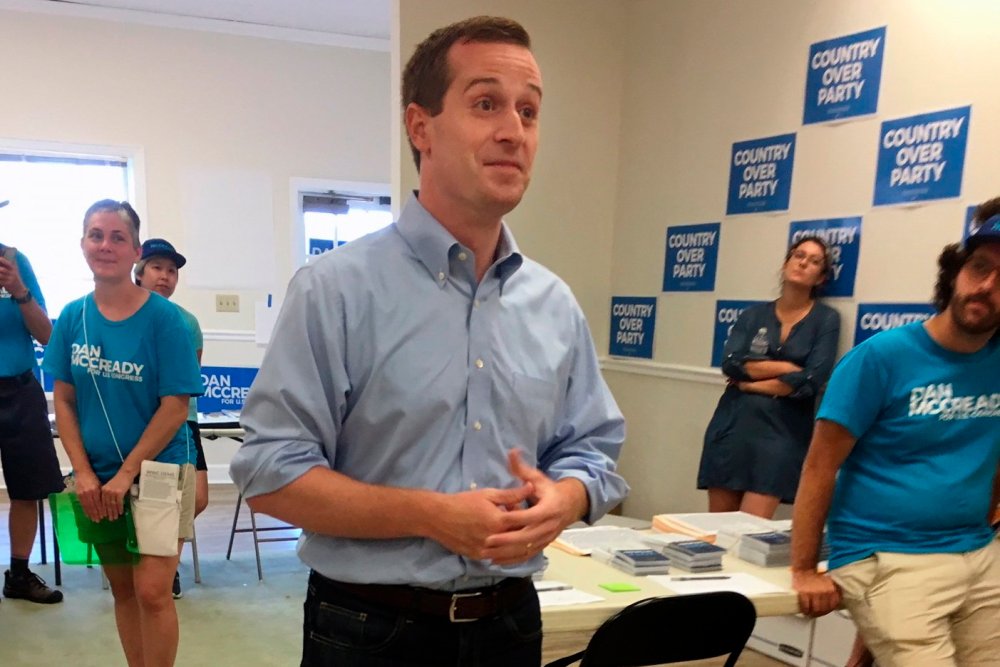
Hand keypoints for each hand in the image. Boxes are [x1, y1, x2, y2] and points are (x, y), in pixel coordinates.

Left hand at [0, 255, 25, 296]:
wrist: (19, 289)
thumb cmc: (15, 278)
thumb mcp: (15, 270)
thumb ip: (12, 263)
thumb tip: (11, 254)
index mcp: (14, 268)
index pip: (9, 263)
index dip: (3, 260)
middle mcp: (13, 274)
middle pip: (3, 269)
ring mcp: (10, 279)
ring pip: (0, 276)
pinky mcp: (7, 284)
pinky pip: (0, 281)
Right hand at [74, 469, 104, 521]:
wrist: (82, 472)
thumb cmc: (93, 477)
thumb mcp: (99, 484)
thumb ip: (101, 492)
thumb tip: (106, 502)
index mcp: (95, 490)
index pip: (99, 502)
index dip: (101, 509)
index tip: (104, 516)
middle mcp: (89, 493)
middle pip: (93, 506)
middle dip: (96, 514)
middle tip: (99, 520)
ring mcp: (82, 494)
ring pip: (87, 506)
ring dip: (90, 514)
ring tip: (93, 519)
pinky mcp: (78, 494)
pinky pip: (82, 504)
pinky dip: (85, 510)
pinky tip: (87, 515)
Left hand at [101, 470, 132, 520]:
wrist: (126, 473)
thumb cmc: (119, 479)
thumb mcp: (111, 486)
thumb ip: (108, 494)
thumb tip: (109, 504)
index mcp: (103, 490)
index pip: (102, 502)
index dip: (103, 510)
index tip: (104, 516)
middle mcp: (106, 491)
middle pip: (106, 505)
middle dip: (108, 513)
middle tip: (110, 519)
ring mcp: (112, 492)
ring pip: (112, 505)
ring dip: (114, 512)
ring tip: (115, 517)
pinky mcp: (119, 492)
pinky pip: (119, 503)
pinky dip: (120, 508)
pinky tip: (121, 512)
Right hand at [427, 484, 533, 559]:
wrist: (438, 516)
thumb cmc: (463, 502)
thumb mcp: (488, 494)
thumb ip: (511, 495)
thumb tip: (531, 488)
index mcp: (499, 521)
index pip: (523, 523)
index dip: (526, 517)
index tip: (521, 510)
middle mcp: (494, 539)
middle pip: (517, 539)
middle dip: (520, 530)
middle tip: (514, 521)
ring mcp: (485, 550)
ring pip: (507, 551)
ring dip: (510, 542)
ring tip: (506, 530)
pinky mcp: (476, 557)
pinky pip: (494, 557)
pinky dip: (499, 550)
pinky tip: (497, 541)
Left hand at [482, 450, 587, 565]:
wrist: (570, 505)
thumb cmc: (549, 490)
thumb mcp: (537, 478)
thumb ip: (522, 469)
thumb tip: (512, 452)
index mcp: (549, 509)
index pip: (530, 516)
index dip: (514, 518)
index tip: (498, 520)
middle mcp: (549, 526)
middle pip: (527, 536)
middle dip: (507, 540)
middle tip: (487, 541)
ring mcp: (547, 538)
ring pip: (526, 549)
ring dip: (507, 553)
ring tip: (487, 553)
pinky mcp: (543, 546)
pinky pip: (527, 555)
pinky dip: (512, 560)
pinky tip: (496, 561)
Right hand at [792, 568, 840, 616]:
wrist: (805, 568)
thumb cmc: (816, 576)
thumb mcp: (830, 583)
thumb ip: (834, 592)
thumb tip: (834, 603)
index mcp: (832, 590)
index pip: (833, 606)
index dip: (828, 610)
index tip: (824, 611)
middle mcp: (825, 592)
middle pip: (824, 609)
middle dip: (819, 613)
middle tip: (815, 613)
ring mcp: (814, 593)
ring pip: (815, 609)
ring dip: (812, 613)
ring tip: (810, 614)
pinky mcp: (804, 593)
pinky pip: (805, 606)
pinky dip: (805, 610)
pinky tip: (805, 611)